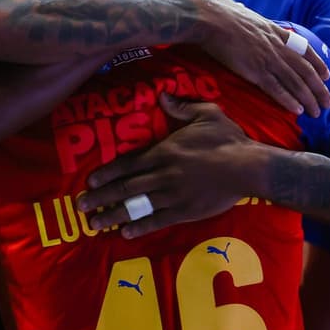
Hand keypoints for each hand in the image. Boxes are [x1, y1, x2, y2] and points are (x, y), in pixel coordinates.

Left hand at [76, 94, 266, 238]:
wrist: (248, 167)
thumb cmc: (228, 139)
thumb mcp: (206, 114)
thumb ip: (181, 107)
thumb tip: (162, 96)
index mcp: (164, 151)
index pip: (128, 163)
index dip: (107, 173)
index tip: (90, 181)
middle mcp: (163, 174)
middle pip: (125, 187)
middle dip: (101, 197)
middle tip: (81, 206)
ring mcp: (173, 195)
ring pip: (136, 207)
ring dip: (113, 215)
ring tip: (95, 223)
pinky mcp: (185, 211)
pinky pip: (158, 220)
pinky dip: (141, 227)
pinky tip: (126, 233)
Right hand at [201, 0, 329, 116]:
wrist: (212, 20)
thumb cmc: (220, 12)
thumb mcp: (236, 6)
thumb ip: (236, 5)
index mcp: (274, 31)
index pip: (303, 48)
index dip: (317, 63)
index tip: (327, 74)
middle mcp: (277, 47)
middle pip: (305, 70)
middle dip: (319, 88)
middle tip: (328, 103)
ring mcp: (268, 60)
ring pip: (295, 83)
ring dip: (309, 99)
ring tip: (317, 112)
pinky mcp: (256, 71)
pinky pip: (277, 89)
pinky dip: (289, 101)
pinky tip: (297, 111)